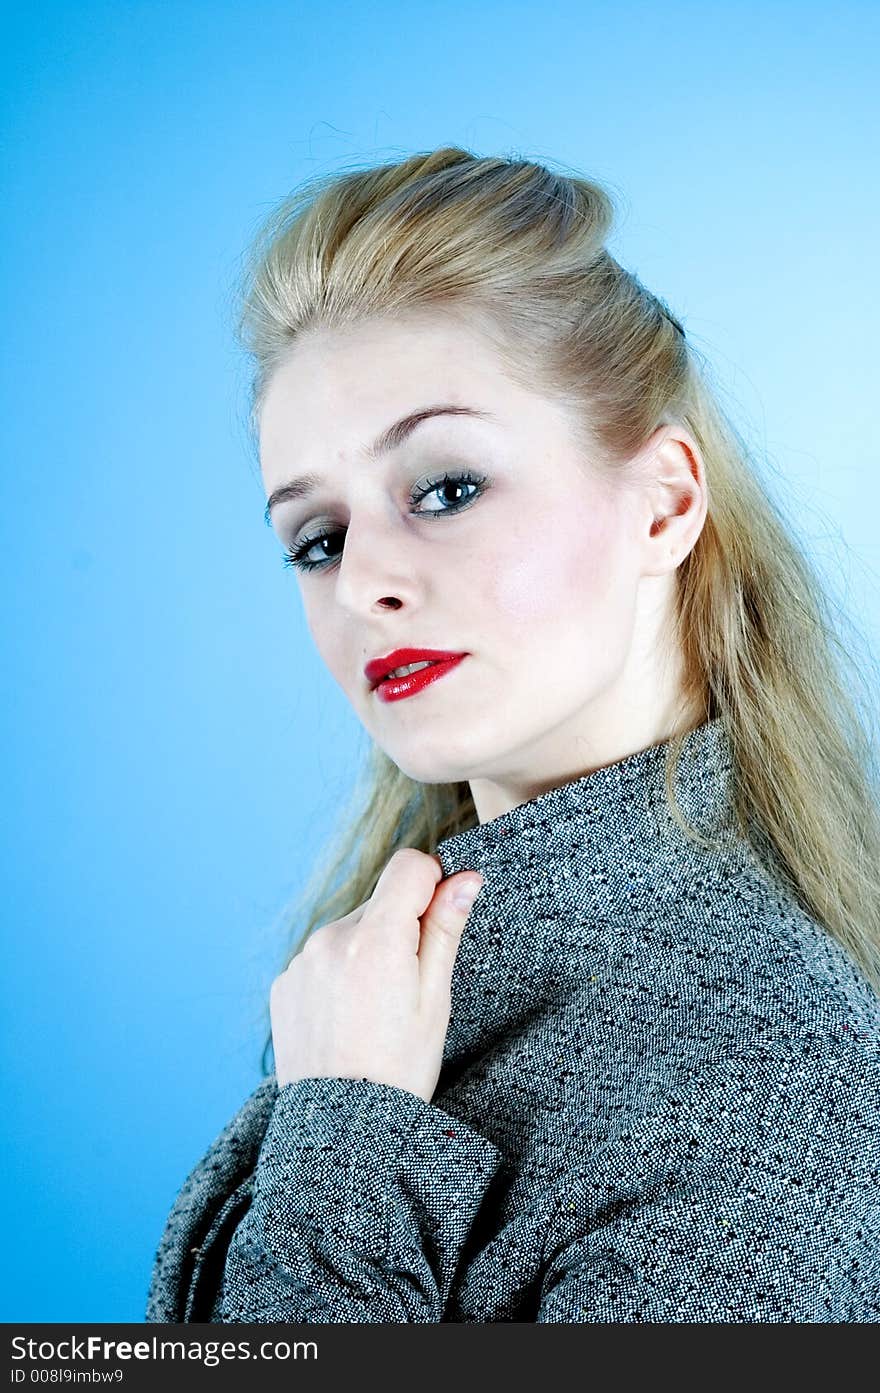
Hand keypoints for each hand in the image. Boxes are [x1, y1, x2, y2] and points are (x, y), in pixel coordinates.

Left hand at [269, 848, 482, 1103]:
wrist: (340, 1130)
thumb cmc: (400, 1067)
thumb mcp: (435, 999)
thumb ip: (445, 929)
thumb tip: (465, 878)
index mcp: (376, 938)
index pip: (409, 866)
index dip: (432, 886)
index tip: (438, 921)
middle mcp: (331, 938)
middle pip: (380, 903)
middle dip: (400, 929)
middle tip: (408, 989)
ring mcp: (301, 961)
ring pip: (350, 932)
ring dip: (367, 952)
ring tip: (375, 1011)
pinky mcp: (284, 983)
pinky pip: (321, 960)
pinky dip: (338, 976)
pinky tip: (348, 1020)